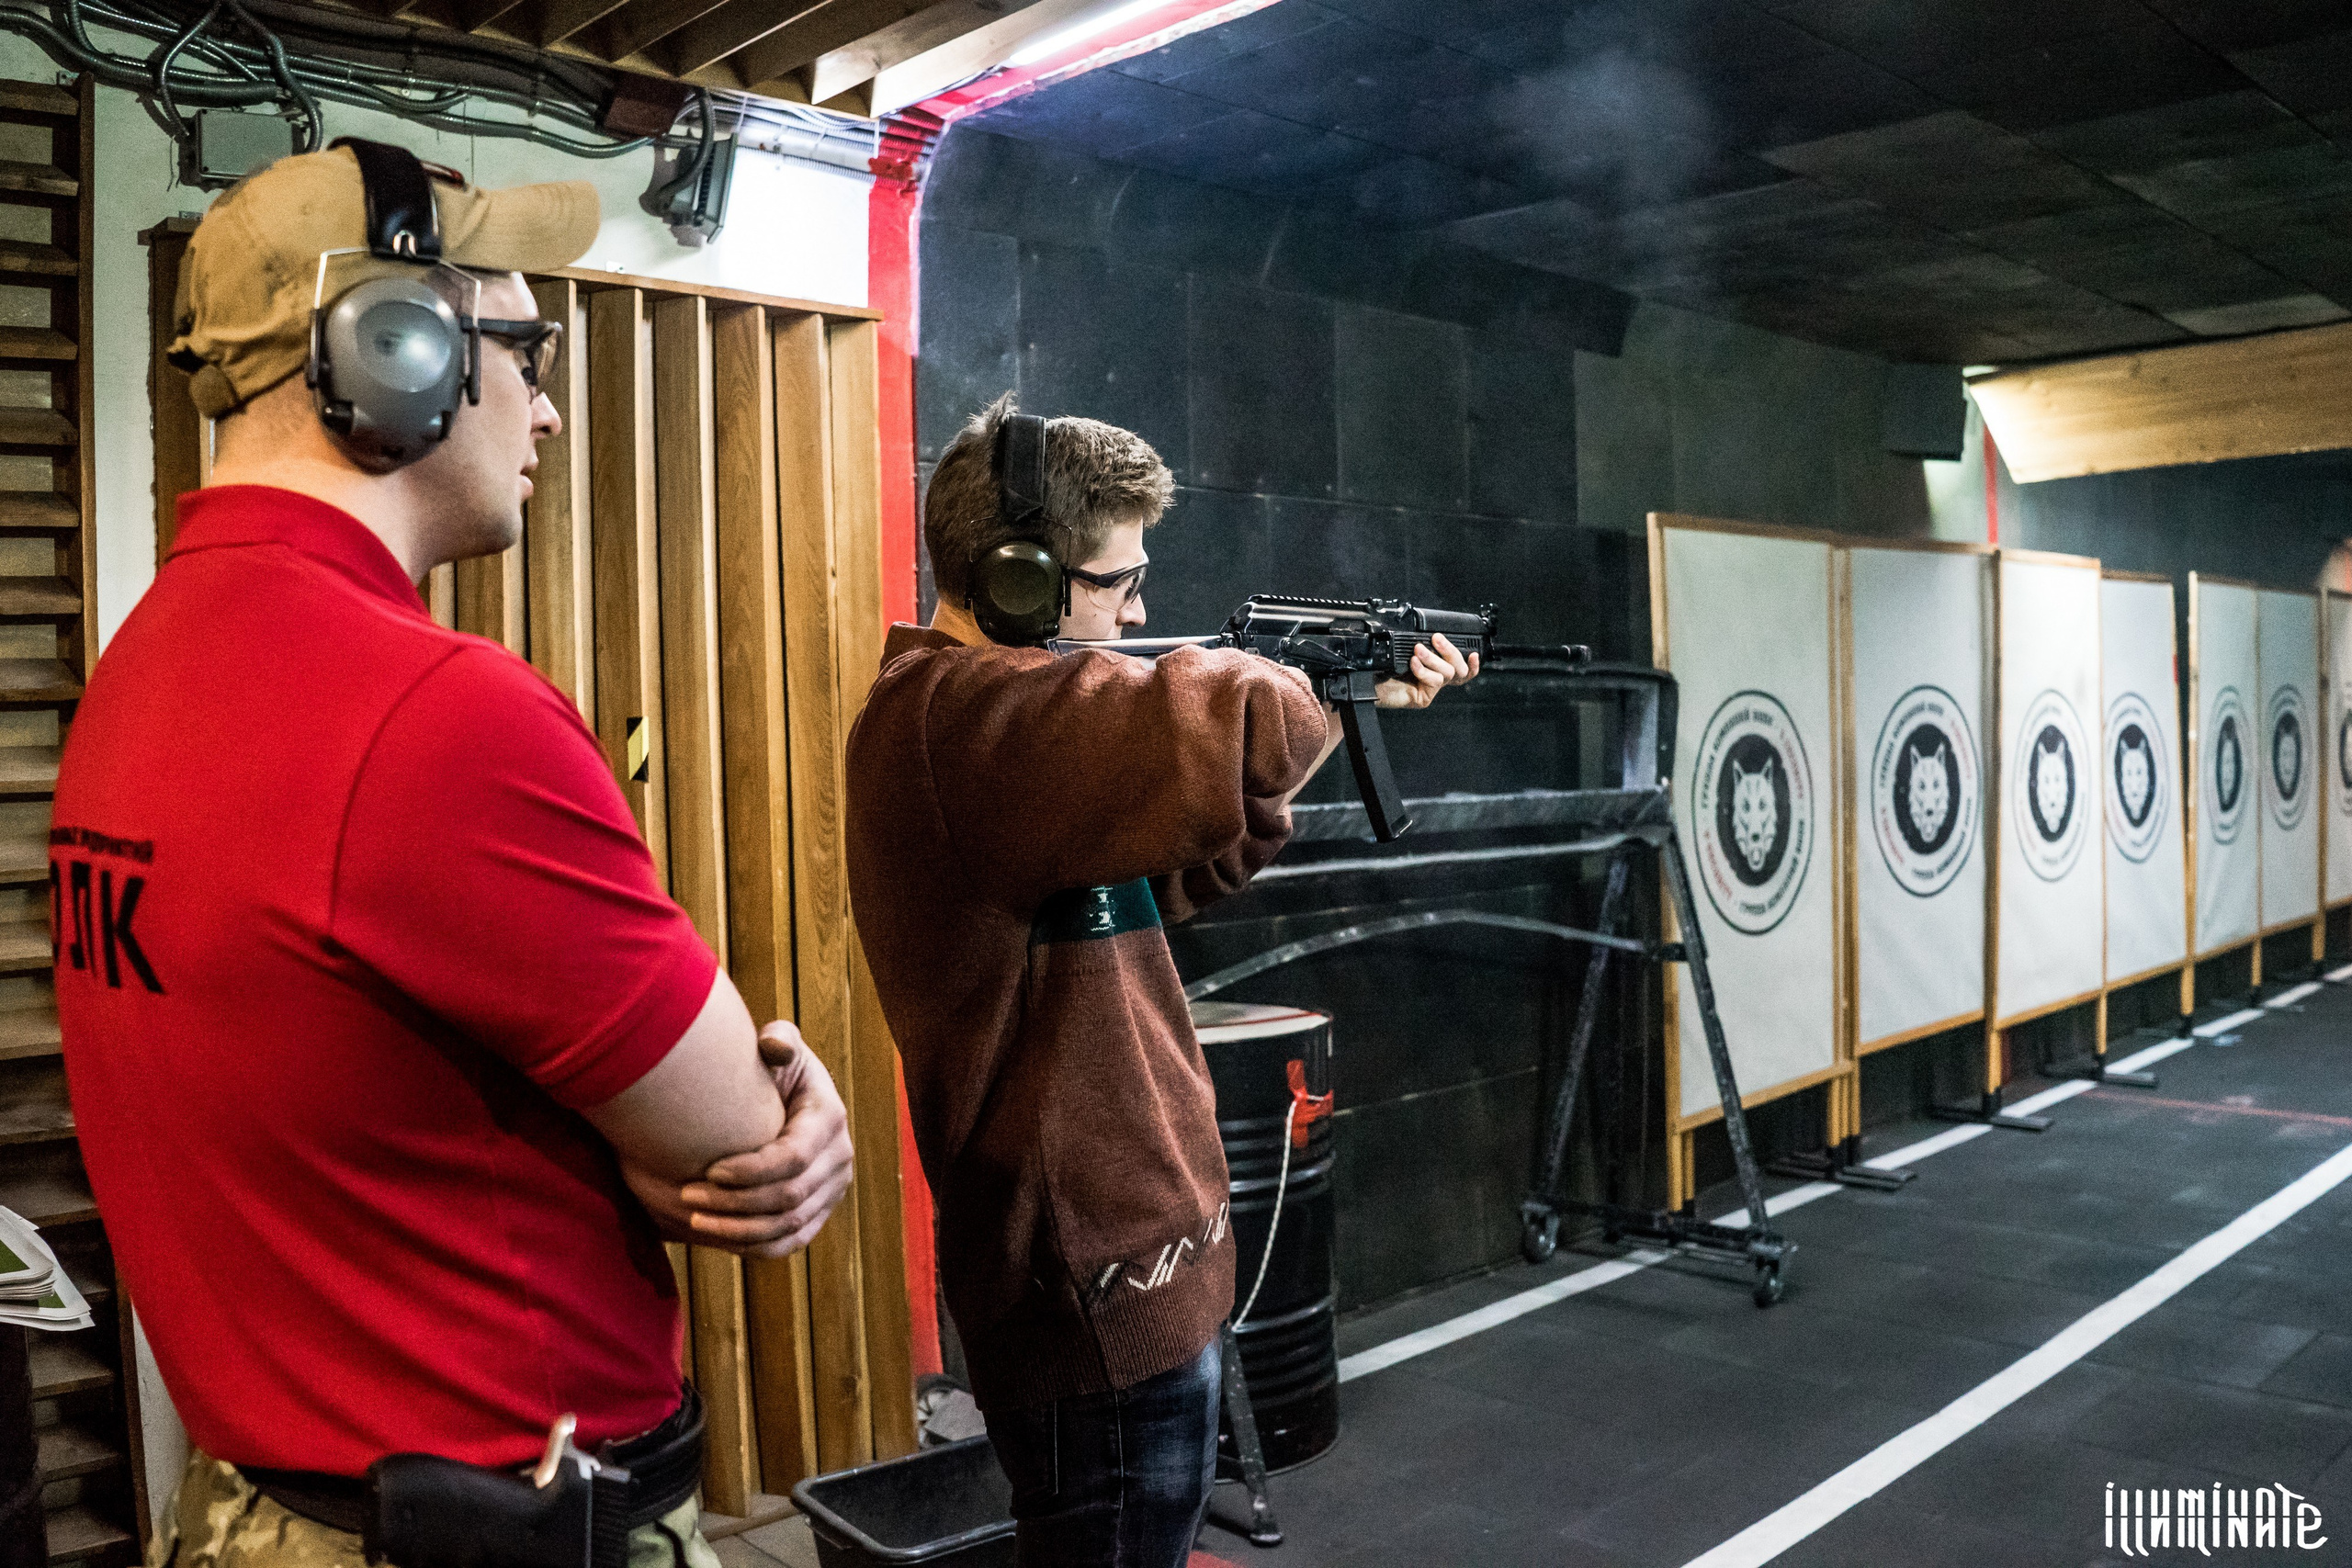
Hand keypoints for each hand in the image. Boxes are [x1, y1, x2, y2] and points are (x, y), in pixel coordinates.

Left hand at [654, 1021, 855, 1259]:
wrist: (783, 1099)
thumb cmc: (770, 1069)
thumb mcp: (777, 1047)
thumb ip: (777, 1039)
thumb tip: (773, 1048)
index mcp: (829, 1117)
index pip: (794, 1157)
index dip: (751, 1171)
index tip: (708, 1170)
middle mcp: (839, 1158)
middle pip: (790, 1197)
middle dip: (735, 1202)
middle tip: (687, 1196)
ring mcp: (832, 1189)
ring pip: (789, 1226)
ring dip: (738, 1230)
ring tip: (694, 1219)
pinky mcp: (819, 1212)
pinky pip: (790, 1242)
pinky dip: (753, 1246)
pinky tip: (715, 1236)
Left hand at [1374, 632, 1478, 709]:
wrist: (1364, 683)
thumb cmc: (1381, 667)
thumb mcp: (1402, 652)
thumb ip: (1419, 645)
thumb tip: (1428, 634)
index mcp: (1433, 669)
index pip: (1460, 669)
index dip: (1472, 664)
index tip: (1474, 652)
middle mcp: (1434, 680)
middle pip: (1458, 669)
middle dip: (1450, 651)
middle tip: (1437, 638)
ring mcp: (1429, 690)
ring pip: (1447, 674)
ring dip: (1433, 659)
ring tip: (1418, 650)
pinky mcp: (1423, 699)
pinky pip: (1433, 682)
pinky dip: (1424, 670)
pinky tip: (1413, 663)